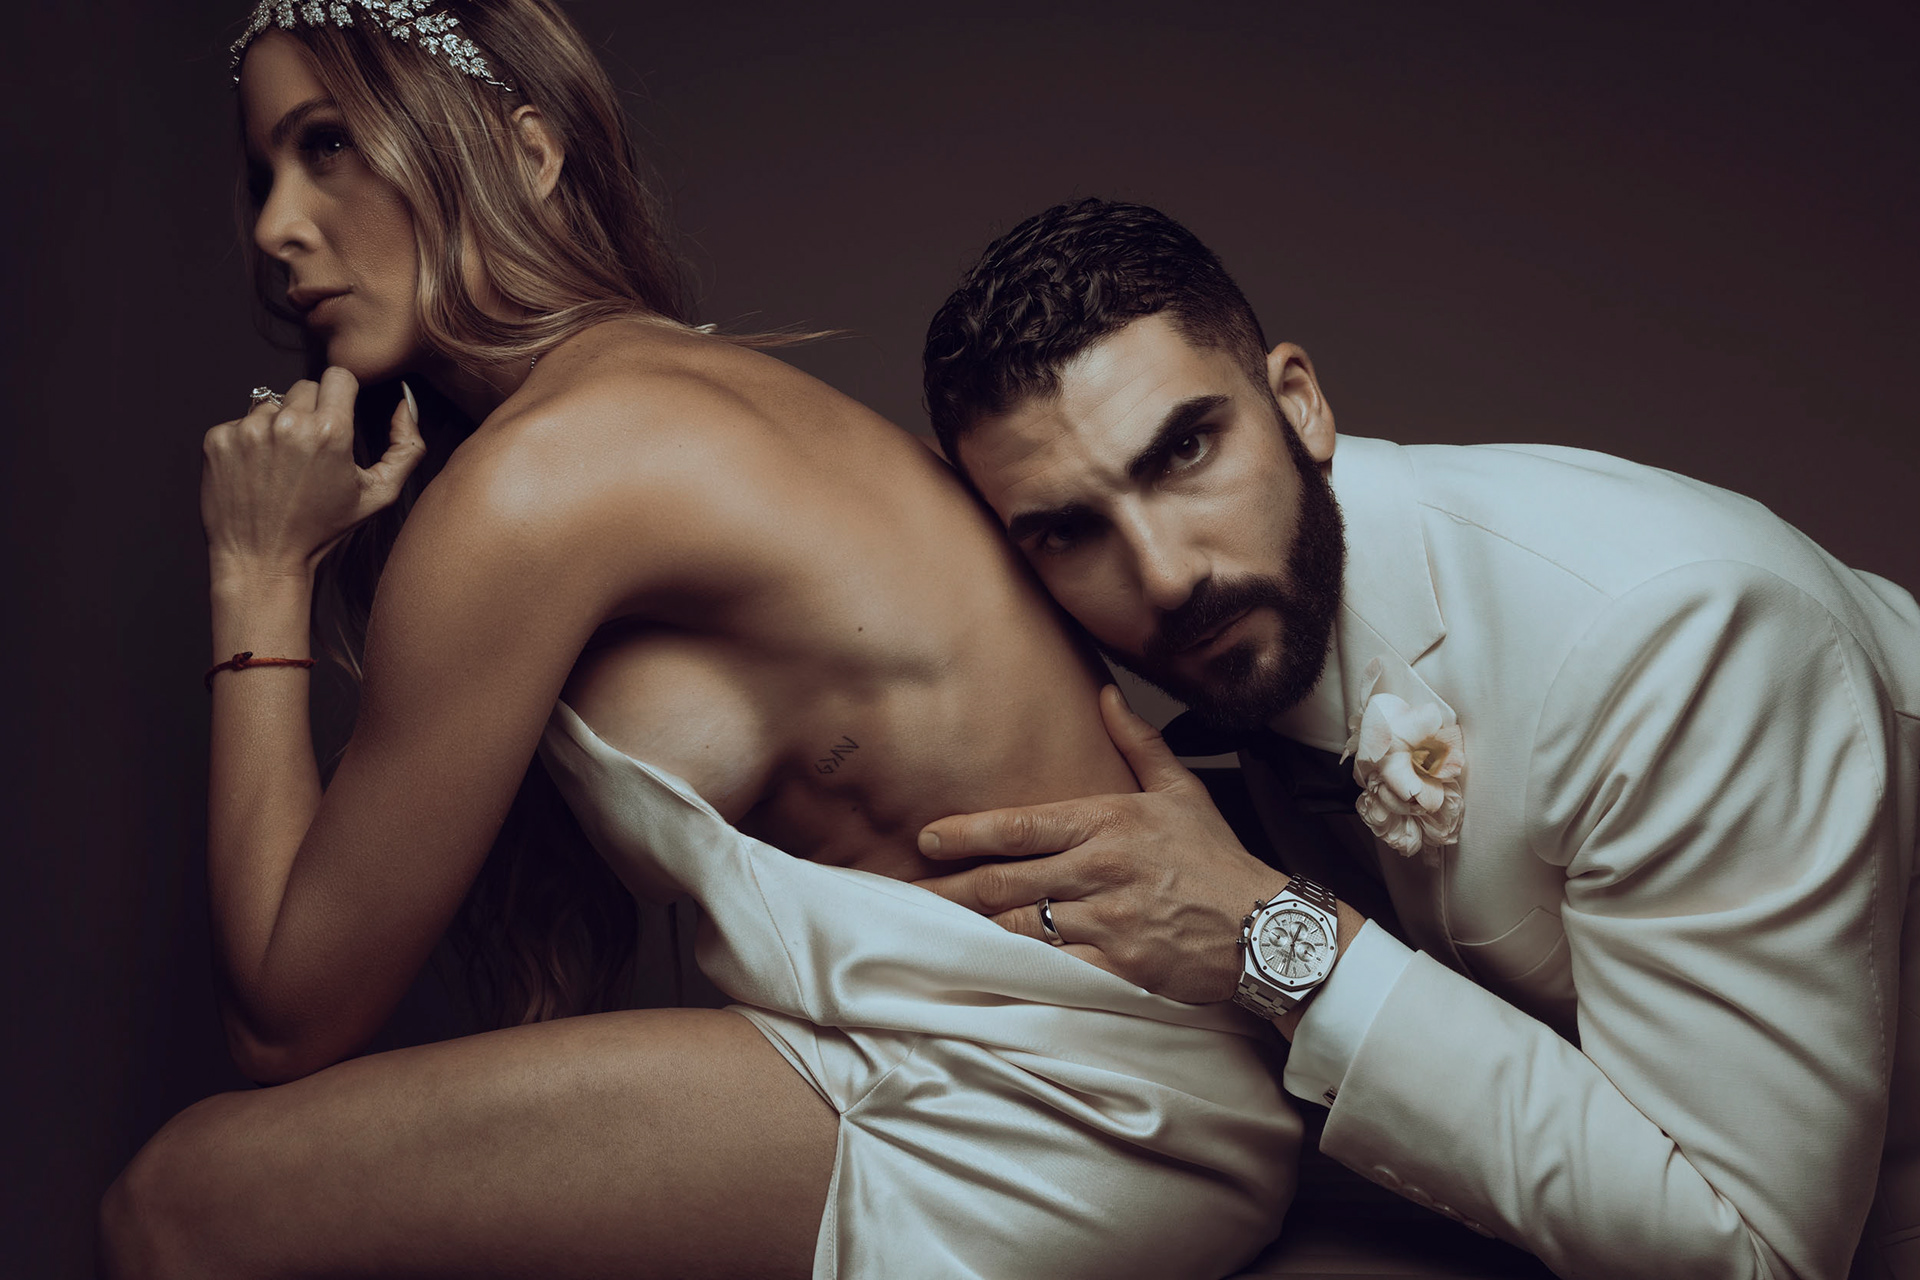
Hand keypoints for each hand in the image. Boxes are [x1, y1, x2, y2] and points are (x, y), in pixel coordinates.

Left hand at [201, 368, 424, 579]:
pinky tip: (257, 472)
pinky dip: (248, 441)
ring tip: (282, 467)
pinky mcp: (218, 439)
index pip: (339, 375)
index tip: (338, 415)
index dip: (342, 394)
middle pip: (305, 387)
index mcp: (331, 432)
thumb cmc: (321, 530)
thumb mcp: (379, 495)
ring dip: (278, 427)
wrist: (262, 559)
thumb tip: (406, 403)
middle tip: (311, 452)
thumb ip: (407, 447)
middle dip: (312, 411)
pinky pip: (240, 422)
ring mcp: (248, 430)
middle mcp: (288, 424)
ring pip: (272, 404)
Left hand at [916, 685, 1285, 1003]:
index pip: (1022, 825)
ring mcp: (1107, 921)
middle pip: (1006, 880)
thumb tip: (1107, 696)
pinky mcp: (1117, 967)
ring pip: (1019, 926)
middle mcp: (1100, 870)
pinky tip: (983, 970)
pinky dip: (1015, 970)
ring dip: (973, 929)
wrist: (1267, 929)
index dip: (967, 832)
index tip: (928, 838)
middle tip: (906, 892)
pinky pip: (1051, 968)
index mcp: (1108, 823)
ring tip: (931, 930)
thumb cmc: (1218, 862)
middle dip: (950, 887)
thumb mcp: (1182, 791)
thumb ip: (1138, 743)